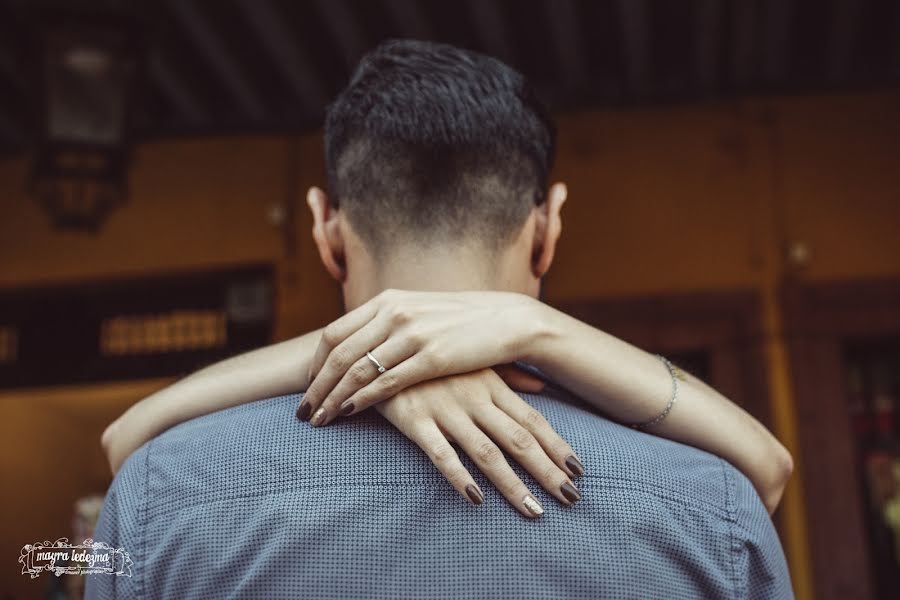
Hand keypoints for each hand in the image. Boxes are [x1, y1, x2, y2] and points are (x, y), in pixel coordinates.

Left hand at [297, 289, 543, 425]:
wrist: (506, 319)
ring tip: (320, 420)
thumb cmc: (461, 321)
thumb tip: (360, 343)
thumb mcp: (418, 311)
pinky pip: (385, 382)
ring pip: (356, 370)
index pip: (334, 333)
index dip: (316, 364)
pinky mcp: (432, 357)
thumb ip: (388, 323)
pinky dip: (361, 399)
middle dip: (316, 386)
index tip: (309, 387)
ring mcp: (412, 334)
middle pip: (337, 353)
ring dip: (332, 398)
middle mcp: (394, 313)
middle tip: (303, 412)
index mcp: (387, 300)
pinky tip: (348, 413)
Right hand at [375, 368, 583, 516]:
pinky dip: (460, 476)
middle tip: (571, 499)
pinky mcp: (416, 422)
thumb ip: (507, 375)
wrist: (379, 348)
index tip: (579, 470)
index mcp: (490, 384)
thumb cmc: (431, 358)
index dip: (556, 446)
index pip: (532, 420)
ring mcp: (446, 410)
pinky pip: (441, 454)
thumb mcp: (471, 361)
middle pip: (518, 440)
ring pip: (487, 453)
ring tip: (534, 511)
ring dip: (513, 484)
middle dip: (547, 471)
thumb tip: (541, 385)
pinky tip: (477, 499)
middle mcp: (474, 399)